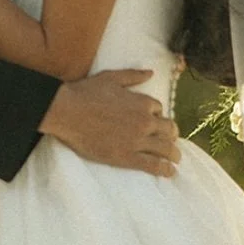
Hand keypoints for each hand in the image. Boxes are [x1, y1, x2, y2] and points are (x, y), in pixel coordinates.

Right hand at [39, 72, 180, 177]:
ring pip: (165, 149)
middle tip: (171, 140)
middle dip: (171, 135)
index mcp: (141, 102)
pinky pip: (153, 165)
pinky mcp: (127, 157)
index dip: (157, 115)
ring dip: (174, 154)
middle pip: (168, 129)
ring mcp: (137, 140)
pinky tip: (170, 171)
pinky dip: (165, 169)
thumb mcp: (111, 77)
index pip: (159, 110)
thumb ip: (133, 76)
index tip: (154, 121)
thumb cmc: (85, 93)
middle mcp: (144, 121)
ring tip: (176, 159)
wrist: (67, 112)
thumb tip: (151, 73)